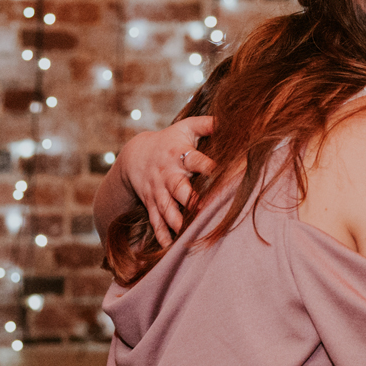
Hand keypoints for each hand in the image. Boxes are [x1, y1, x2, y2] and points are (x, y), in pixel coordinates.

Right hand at [116, 116, 215, 246]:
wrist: (135, 155)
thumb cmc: (169, 140)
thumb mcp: (186, 127)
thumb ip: (208, 124)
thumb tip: (230, 118)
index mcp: (179, 155)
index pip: (195, 159)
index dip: (207, 165)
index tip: (219, 172)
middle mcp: (168, 175)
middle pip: (178, 187)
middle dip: (188, 198)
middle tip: (201, 208)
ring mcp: (158, 191)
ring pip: (166, 207)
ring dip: (174, 220)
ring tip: (184, 232)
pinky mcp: (152, 203)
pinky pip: (156, 220)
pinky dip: (161, 234)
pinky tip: (168, 247)